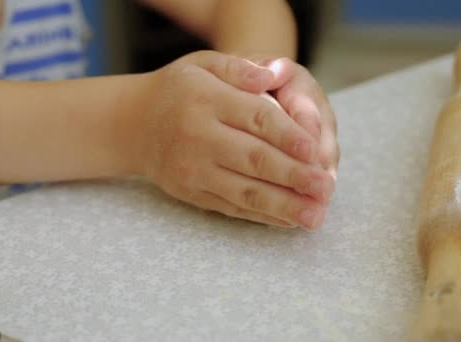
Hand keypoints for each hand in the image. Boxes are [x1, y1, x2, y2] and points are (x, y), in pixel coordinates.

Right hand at [133, 51, 332, 228]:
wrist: (134, 126)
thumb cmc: (178, 91)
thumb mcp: (203, 64)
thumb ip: (239, 67)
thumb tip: (275, 75)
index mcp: (206, 100)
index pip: (256, 118)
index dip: (288, 135)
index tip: (317, 150)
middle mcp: (198, 137)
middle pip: (255, 159)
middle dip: (295, 177)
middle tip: (326, 188)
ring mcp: (194, 170)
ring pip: (245, 191)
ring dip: (284, 205)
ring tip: (315, 216)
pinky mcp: (193, 193)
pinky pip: (232, 207)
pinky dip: (262, 216)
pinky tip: (288, 220)